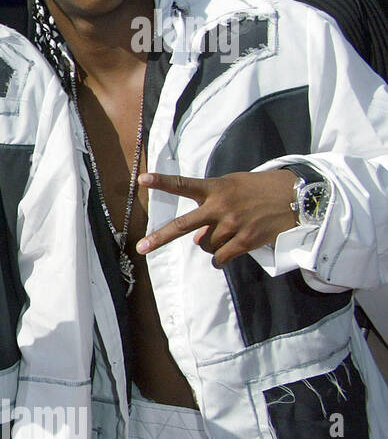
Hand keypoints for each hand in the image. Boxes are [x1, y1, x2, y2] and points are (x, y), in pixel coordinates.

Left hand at [135, 170, 298, 266]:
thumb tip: (199, 240)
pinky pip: (221, 258)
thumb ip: (211, 209)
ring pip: (205, 245)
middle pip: (184, 225)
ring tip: (227, 233)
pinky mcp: (246, 241)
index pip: (184, 184)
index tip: (142, 179)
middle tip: (141, 248)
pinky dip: (219, 259)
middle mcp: (220, 206)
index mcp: (216, 188)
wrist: (296, 197)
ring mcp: (233, 225)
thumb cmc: (259, 190)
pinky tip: (224, 254)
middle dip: (160, 237)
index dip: (162, 182)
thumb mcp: (233, 187)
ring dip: (210, 243)